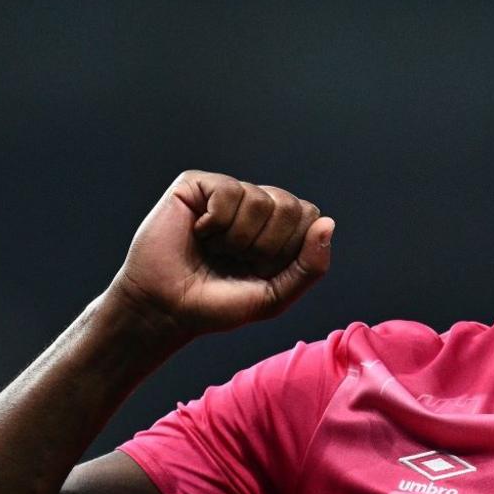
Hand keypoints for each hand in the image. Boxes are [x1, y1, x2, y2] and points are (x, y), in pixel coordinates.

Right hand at [105, 172, 334, 339]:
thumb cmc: (216, 305)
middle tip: (236, 260)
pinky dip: (216, 222)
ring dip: (237, 238)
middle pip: (290, 206)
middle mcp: (255, 206)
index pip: (310, 217)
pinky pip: (229, 191)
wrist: (165, 308)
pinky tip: (199, 232)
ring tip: (215, 248)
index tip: (260, 270)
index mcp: (278, 229)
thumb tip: (327, 223)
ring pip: (260, 199)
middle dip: (265, 246)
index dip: (288, 250)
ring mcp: (227, 193)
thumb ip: (309, 267)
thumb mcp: (274, 296)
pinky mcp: (197, 184)